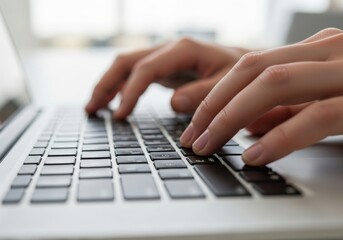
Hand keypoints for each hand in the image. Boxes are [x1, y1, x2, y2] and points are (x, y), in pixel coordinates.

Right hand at [85, 38, 246, 117]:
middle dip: (106, 84)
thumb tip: (173, 103)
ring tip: (94, 108)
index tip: (120, 115)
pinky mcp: (163, 66)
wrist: (245, 64)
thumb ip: (203, 94)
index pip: (146, 69)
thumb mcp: (228, 85)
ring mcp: (164, 56)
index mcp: (183, 49)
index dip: (130, 92)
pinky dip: (121, 87)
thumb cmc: (239, 74)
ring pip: (126, 65)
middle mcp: (168, 48)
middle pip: (126, 61)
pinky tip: (113, 102)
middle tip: (92, 109)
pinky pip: (135, 73)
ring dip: (108, 85)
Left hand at [180, 28, 342, 165]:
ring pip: (274, 83)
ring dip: (232, 117)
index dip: (215, 96)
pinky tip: (254, 155)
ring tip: (208, 146)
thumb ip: (289, 108)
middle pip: (252, 69)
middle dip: (213, 106)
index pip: (251, 66)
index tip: (194, 126)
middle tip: (191, 138)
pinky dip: (280, 137)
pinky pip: (316, 115)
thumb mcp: (324, 97)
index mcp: (314, 50)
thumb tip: (249, 125)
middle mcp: (326, 50)